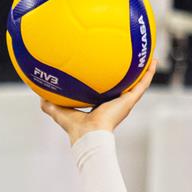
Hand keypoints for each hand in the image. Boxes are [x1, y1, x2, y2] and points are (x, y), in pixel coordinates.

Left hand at [41, 58, 157, 144]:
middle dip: (127, 75)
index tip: (107, 70)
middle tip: (131, 59)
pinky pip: (143, 84)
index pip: (105, 91)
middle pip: (124, 86)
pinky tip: (153, 60)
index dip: (106, 82)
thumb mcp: (58, 110)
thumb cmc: (74, 126)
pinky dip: (149, 73)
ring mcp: (124, 102)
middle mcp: (114, 103)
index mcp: (100, 105)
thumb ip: (48, 103)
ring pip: (137, 84)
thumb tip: (38, 92)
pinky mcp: (130, 101)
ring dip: (143, 71)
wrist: (88, 135)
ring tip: (148, 57)